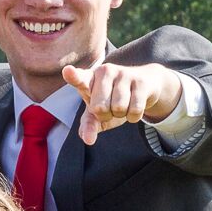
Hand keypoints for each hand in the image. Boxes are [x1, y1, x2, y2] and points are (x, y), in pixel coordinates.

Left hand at [62, 63, 182, 144]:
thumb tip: (88, 139)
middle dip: (106, 115)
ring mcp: (123, 74)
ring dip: (121, 114)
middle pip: (100, 107)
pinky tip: (134, 105)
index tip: (67, 71)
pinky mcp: (141, 81)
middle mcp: (104, 71)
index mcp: (88, 78)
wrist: (144, 86)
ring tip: (123, 104)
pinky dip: (134, 116)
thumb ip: (88, 126)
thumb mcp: (97, 113)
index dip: (73, 76)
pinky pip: (135, 109)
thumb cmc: (113, 100)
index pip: (79, 79)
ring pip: (119, 108)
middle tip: (110, 106)